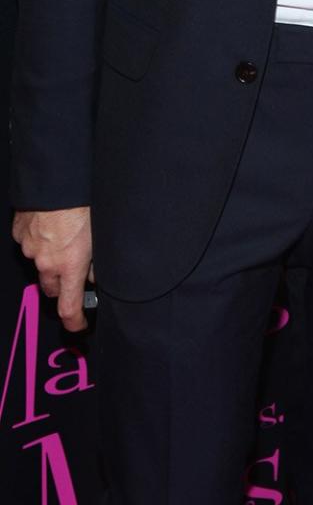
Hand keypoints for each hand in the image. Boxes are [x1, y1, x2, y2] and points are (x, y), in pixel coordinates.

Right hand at [12, 207, 93, 330]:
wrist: (56, 180)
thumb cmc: (83, 204)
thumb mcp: (99, 235)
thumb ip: (95, 260)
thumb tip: (94, 274)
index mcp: (70, 266)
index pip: (69, 308)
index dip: (75, 321)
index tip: (81, 325)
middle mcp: (46, 262)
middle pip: (52, 288)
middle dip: (63, 284)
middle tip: (75, 270)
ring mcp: (30, 248)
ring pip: (40, 265)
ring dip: (51, 260)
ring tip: (64, 238)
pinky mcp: (20, 233)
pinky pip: (29, 245)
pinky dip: (39, 242)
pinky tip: (51, 226)